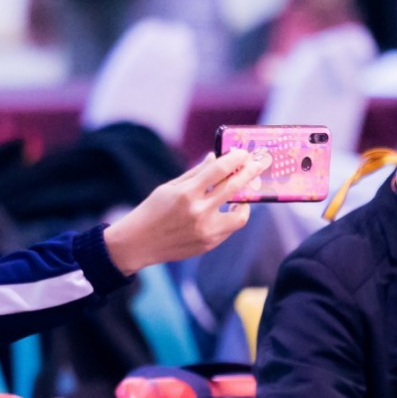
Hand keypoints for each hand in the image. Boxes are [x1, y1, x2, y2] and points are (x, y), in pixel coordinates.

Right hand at [101, 149, 267, 274]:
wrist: (138, 244)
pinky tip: (228, 211)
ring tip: (242, 197)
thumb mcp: (169, 187)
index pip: (219, 170)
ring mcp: (205, 230)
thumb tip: (215, 157)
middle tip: (257, 165)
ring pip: (240, 215)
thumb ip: (195, 173)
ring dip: (244, 203)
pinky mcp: (208, 244)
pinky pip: (229, 229)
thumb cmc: (152, 211)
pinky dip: (231, 217)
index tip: (244, 153)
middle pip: (234, 188)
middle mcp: (198, 212)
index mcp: (186, 193)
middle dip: (249, 173)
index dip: (235, 158)